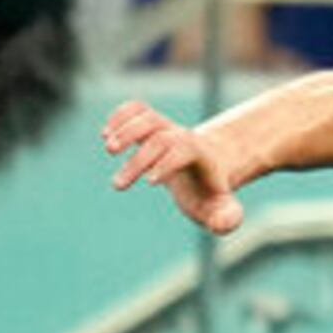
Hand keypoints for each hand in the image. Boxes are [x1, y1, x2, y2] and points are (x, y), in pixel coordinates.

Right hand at [105, 96, 257, 233]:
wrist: (208, 165)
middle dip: (138, 160)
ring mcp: (165, 127)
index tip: (150, 183)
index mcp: (199, 154)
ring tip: (108, 148)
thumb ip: (227, 217)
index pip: (183, 150)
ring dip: (125, 130)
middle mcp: (181, 136)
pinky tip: (105, 134)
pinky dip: (119, 116)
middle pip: (160, 137)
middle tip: (117, 186)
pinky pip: (136, 109)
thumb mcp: (221, 209)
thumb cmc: (209, 192)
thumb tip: (221, 223)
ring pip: (147, 117)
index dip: (166, 162)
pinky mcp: (151, 124)